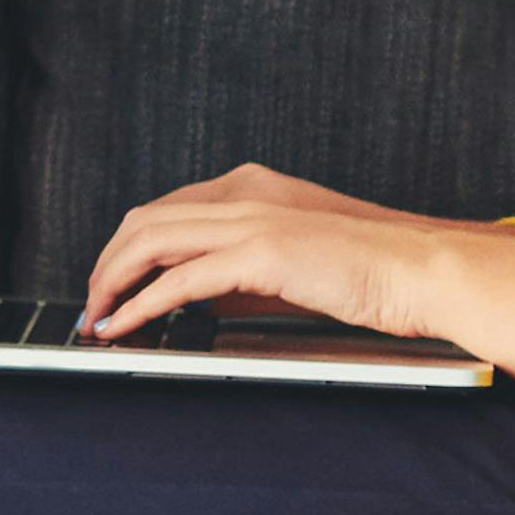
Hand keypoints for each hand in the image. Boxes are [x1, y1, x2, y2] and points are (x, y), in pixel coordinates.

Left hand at [75, 164, 514, 368]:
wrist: (421, 271)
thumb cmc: (368, 274)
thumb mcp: (292, 264)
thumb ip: (242, 271)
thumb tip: (195, 298)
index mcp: (253, 188)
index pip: (167, 209)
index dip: (129, 246)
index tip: (111, 281)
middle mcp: (244, 193)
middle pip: (145, 219)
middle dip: (108, 261)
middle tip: (93, 302)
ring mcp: (251, 218)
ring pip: (150, 240)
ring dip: (113, 280)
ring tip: (98, 316)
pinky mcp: (260, 252)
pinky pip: (179, 279)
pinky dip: (142, 304)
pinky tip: (126, 326)